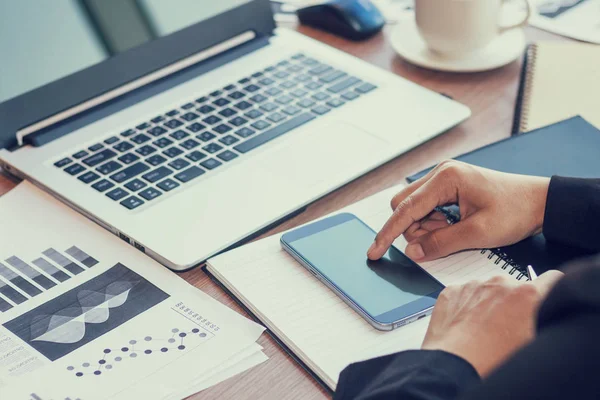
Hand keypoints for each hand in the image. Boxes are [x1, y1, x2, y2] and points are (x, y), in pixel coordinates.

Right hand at [367, 160, 550, 260]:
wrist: (539, 202)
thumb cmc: (515, 211)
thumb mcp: (478, 234)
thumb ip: (440, 243)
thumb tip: (412, 252)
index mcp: (446, 178)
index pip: (406, 209)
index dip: (388, 233)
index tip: (374, 251)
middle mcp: (440, 173)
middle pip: (404, 205)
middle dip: (414, 229)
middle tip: (439, 240)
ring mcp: (443, 178)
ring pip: (413, 208)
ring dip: (424, 226)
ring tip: (453, 231)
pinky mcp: (447, 186)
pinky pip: (425, 207)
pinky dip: (432, 222)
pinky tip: (453, 225)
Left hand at [422, 271, 563, 376]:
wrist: (456, 365)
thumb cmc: (496, 360)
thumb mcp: (536, 343)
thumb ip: (545, 319)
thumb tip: (548, 314)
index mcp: (527, 294)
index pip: (552, 279)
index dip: (552, 289)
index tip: (548, 296)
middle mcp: (500, 283)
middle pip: (515, 287)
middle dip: (514, 303)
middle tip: (507, 327)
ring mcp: (474, 285)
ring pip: (488, 290)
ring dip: (489, 303)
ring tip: (483, 330)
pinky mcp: (453, 290)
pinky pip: (465, 293)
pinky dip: (467, 305)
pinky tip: (466, 326)